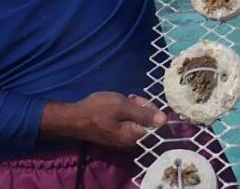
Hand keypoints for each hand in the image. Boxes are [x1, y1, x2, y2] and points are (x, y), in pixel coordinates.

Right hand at [40, 92, 167, 149]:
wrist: (73, 118)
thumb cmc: (97, 110)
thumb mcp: (122, 107)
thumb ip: (144, 113)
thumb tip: (165, 120)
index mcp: (134, 136)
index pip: (156, 124)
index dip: (151, 109)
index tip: (139, 101)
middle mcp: (131, 141)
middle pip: (147, 121)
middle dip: (141, 106)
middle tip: (129, 98)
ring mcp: (123, 138)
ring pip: (138, 119)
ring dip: (133, 107)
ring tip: (122, 100)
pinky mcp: (117, 133)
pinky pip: (128, 121)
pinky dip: (125, 112)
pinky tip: (117, 105)